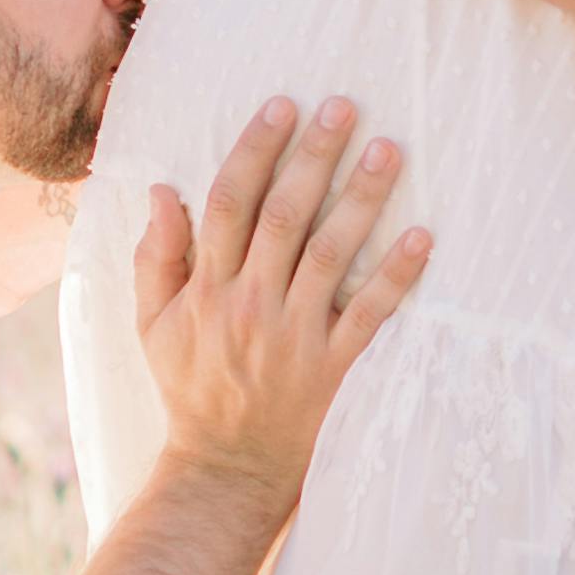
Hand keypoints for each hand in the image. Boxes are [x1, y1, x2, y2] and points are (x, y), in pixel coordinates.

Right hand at [132, 94, 428, 504]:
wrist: (225, 468)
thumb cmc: (190, 388)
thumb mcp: (152, 324)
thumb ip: (154, 258)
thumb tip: (161, 190)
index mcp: (205, 289)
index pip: (227, 202)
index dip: (255, 149)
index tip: (282, 106)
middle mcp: (249, 305)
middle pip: (283, 216)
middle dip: (314, 157)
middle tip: (345, 106)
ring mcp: (294, 336)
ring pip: (330, 254)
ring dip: (360, 199)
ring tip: (388, 150)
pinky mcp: (334, 367)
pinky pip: (370, 314)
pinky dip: (397, 275)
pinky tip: (422, 236)